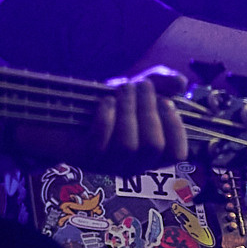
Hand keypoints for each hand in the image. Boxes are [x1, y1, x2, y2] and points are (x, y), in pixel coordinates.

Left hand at [8, 66, 190, 170]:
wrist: (63, 112)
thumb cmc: (107, 105)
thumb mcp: (138, 91)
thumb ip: (162, 84)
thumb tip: (182, 82)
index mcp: (152, 154)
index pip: (177, 154)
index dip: (175, 128)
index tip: (166, 101)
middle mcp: (134, 165)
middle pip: (153, 146)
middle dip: (149, 112)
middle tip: (142, 85)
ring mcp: (110, 165)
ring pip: (128, 146)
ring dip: (128, 112)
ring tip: (122, 88)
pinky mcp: (86, 159)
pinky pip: (101, 142)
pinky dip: (105, 118)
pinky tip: (104, 101)